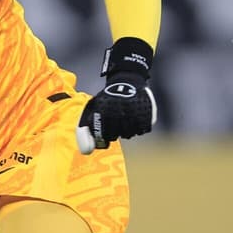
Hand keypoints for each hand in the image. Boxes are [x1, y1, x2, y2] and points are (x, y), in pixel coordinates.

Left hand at [76, 37, 156, 153]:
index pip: (104, 136)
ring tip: (125, 117)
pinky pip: (143, 130)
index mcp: (105, 112)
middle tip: (116, 120)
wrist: (127, 81)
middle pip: (116, 135)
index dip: (104, 134)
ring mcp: (134, 114)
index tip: (106, 128)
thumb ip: (84, 129)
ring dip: (127, 129)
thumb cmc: (107, 99)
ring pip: (130, 134)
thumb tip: (86, 152)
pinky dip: (139, 126)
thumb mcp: (92, 109)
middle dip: (114, 131)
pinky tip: (135, 117)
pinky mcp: (147, 114)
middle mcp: (119, 113)